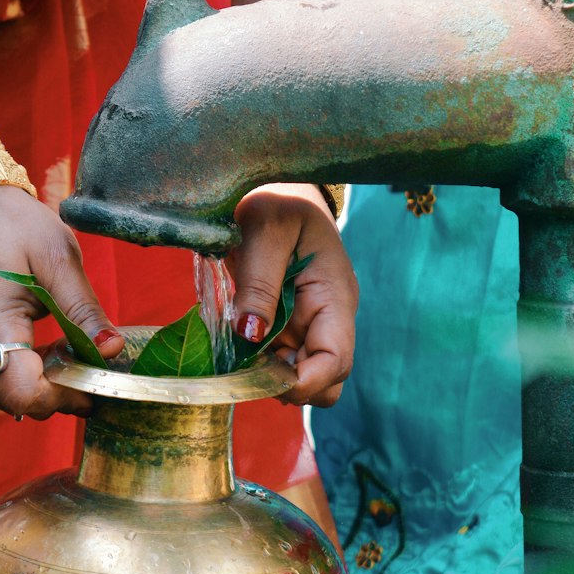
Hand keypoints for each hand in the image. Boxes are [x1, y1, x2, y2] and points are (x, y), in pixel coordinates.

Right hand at [0, 186, 123, 419]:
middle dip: (53, 390)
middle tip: (80, 358)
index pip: (23, 393)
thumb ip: (84, 311)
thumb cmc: (11, 225)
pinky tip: (29, 344)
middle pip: (13, 399)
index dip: (61, 398)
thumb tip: (112, 350)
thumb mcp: (58, 258)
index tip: (90, 388)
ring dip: (32, 383)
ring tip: (56, 347)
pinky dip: (10, 373)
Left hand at [230, 184, 357, 407]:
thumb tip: (250, 336)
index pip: (337, 360)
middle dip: (291, 387)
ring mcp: (308, 323)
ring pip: (302, 375)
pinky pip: (280, 359)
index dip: (306, 382)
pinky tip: (237, 346)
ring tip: (239, 355)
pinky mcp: (287, 324)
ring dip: (272, 378)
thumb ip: (258, 283)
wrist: (276, 186)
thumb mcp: (265, 230)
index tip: (266, 380)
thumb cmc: (277, 199)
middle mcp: (328, 317)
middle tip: (248, 369)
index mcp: (335, 296)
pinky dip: (259, 364)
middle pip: (326, 380)